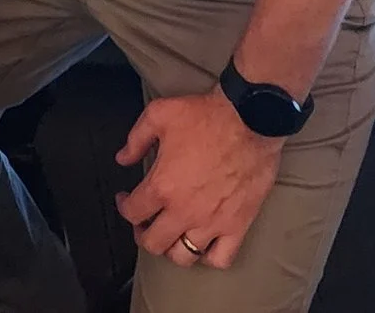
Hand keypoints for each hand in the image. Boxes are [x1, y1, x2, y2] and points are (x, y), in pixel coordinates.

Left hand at [115, 88, 282, 270]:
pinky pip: (220, 258)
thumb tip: (122, 158)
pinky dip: (209, 257)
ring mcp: (212, 223)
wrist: (251, 119)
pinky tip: (203, 245)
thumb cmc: (207, 116)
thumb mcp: (159, 115)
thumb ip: (136, 139)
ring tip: (171, 236)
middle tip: (144, 223)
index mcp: (162, 186)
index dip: (123, 206)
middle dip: (142, 234)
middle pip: (153, 243)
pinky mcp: (238, 226)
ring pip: (183, 257)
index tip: (125, 199)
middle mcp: (184, 211)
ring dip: (171, 249)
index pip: (133, 212)